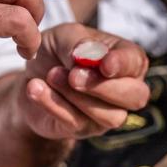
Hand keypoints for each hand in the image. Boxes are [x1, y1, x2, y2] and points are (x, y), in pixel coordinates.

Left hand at [18, 23, 149, 139]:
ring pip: (109, 116)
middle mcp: (126, 91)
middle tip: (74, 76)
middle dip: (104, 87)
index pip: (136, 63)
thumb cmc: (57, 52)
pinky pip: (75, 122)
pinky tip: (36, 87)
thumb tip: (87, 56)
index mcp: (127, 61)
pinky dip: (53, 104)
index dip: (123, 65)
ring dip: (77, 96)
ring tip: (51, 75)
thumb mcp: (64, 36)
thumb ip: (78, 44)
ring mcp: (107, 114)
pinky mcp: (83, 129)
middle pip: (135, 97)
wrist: (30, 76)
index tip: (105, 64)